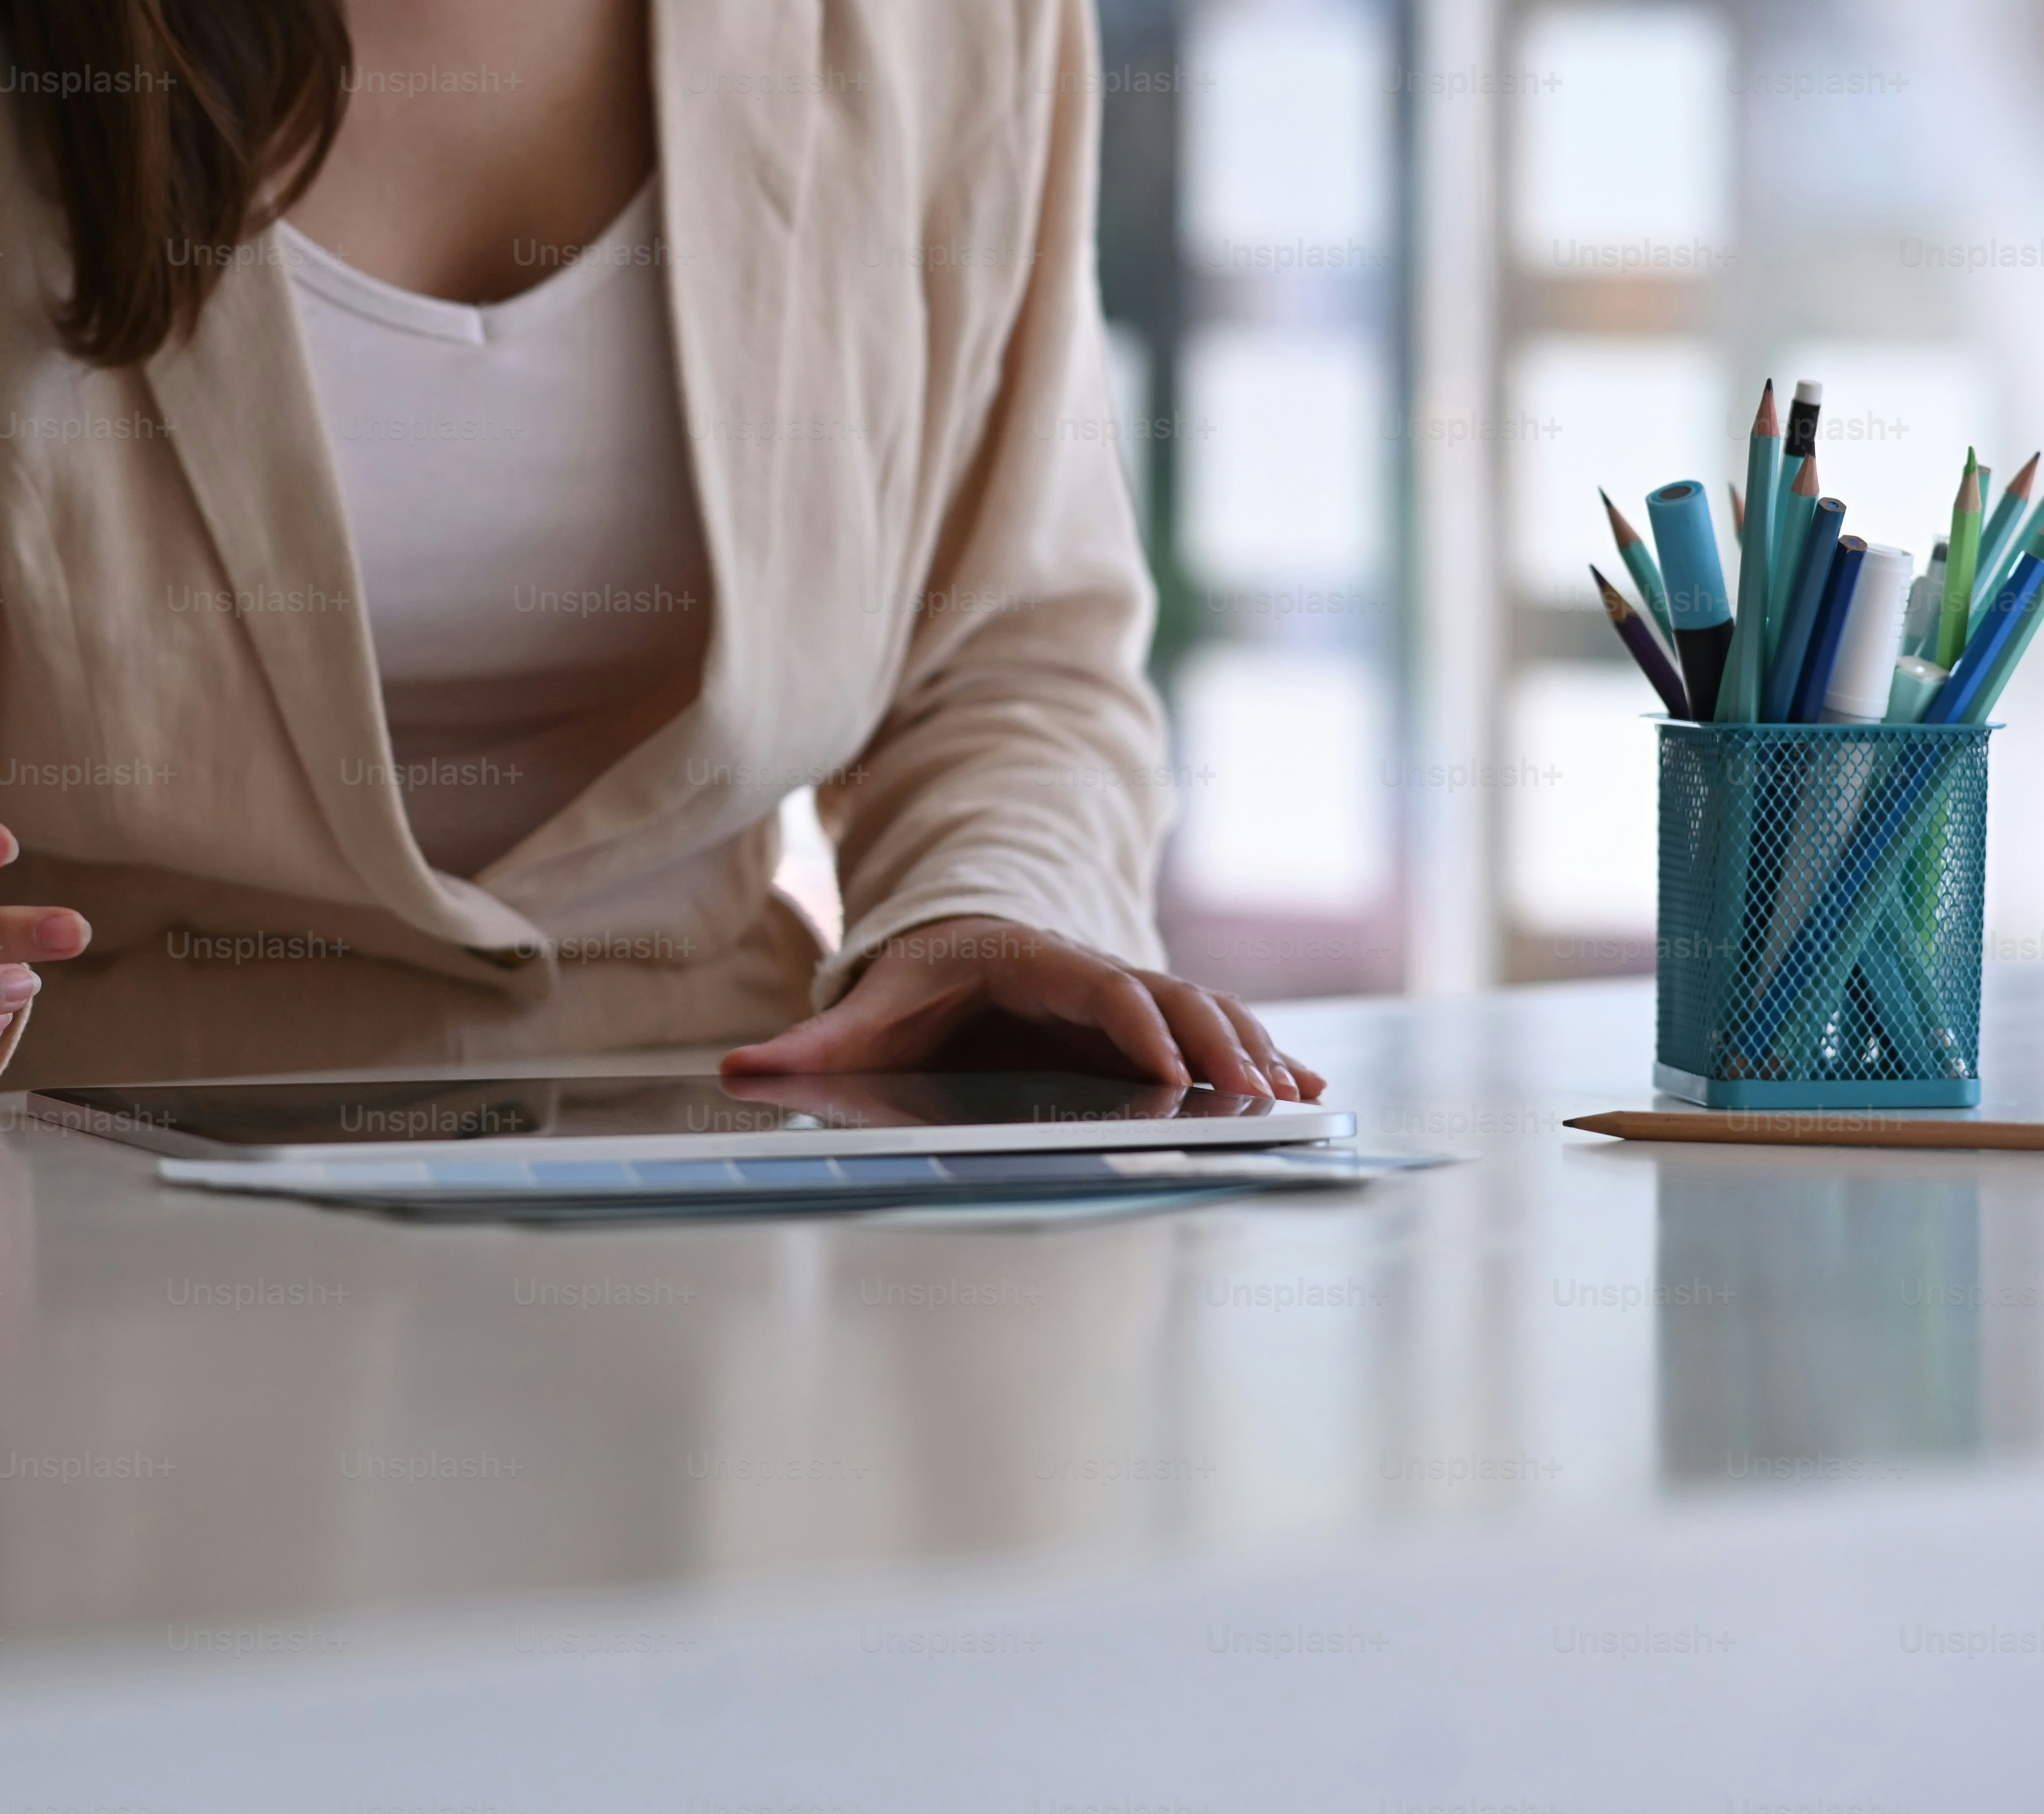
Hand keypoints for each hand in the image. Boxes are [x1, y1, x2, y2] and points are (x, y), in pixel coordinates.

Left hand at [721, 918, 1321, 1101]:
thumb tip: (735, 1069)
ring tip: (1297, 1096)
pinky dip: (1264, 1055)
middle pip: (1167, 998)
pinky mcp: (1144, 1024)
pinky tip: (1308, 1089)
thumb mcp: (867, 1009)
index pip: (1096, 986)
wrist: (952, 946)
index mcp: (1031, 962)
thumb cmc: (914, 983)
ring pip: (1203, 1013)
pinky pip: (1214, 1033)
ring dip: (1252, 1051)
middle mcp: (1090, 972)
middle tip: (1257, 1095)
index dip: (1133, 1024)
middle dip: (1218, 1043)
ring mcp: (1125, 995)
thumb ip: (810, 1043)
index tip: (1168, 1069)